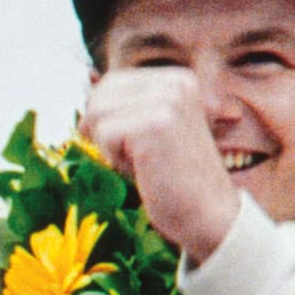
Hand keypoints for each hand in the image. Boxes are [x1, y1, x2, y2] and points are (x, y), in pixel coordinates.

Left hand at [79, 67, 242, 261]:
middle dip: (102, 130)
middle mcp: (174, 83)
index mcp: (177, 80)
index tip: (128, 144)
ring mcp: (167, 101)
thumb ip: (126, 108)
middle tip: (134, 157)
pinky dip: (114, 159)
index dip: (103, 116)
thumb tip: (85, 97)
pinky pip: (104, 134)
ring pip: (97, 114)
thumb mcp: (150, 129)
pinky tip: (143, 170)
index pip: (111, 82)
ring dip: (109, 146)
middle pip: (100, 96)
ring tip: (141, 162)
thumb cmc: (172, 178)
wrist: (209, 214)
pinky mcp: (156, 124)